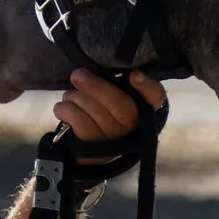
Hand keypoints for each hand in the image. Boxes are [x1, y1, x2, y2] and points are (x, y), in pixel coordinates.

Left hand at [52, 69, 166, 163]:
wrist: (89, 147)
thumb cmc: (103, 112)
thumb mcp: (113, 96)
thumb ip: (113, 83)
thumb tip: (95, 69)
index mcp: (143, 108)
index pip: (156, 97)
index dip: (147, 87)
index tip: (134, 75)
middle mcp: (133, 127)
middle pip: (119, 105)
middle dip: (95, 87)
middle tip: (77, 75)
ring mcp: (114, 140)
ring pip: (95, 112)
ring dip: (76, 98)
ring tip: (70, 95)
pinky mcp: (94, 149)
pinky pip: (80, 123)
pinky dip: (66, 110)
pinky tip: (63, 107)